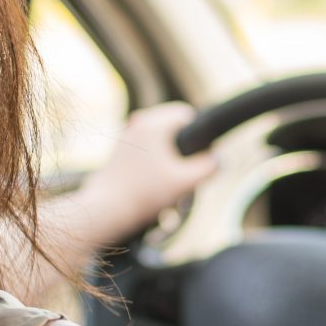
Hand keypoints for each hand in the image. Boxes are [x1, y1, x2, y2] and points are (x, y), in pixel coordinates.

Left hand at [80, 102, 216, 222]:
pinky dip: (157, 165)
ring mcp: (126, 136)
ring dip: (171, 159)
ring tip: (173, 185)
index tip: (202, 159)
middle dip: (185, 150)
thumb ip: (208, 167)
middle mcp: (137, 123)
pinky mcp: (120, 152)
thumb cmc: (144, 194)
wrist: (106, 210)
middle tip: (189, 174)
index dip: (200, 137)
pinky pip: (148, 150)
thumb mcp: (185, 182)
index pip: (187, 115)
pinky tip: (158, 188)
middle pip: (174, 128)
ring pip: (161, 140)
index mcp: (153, 123)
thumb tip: (219, 158)